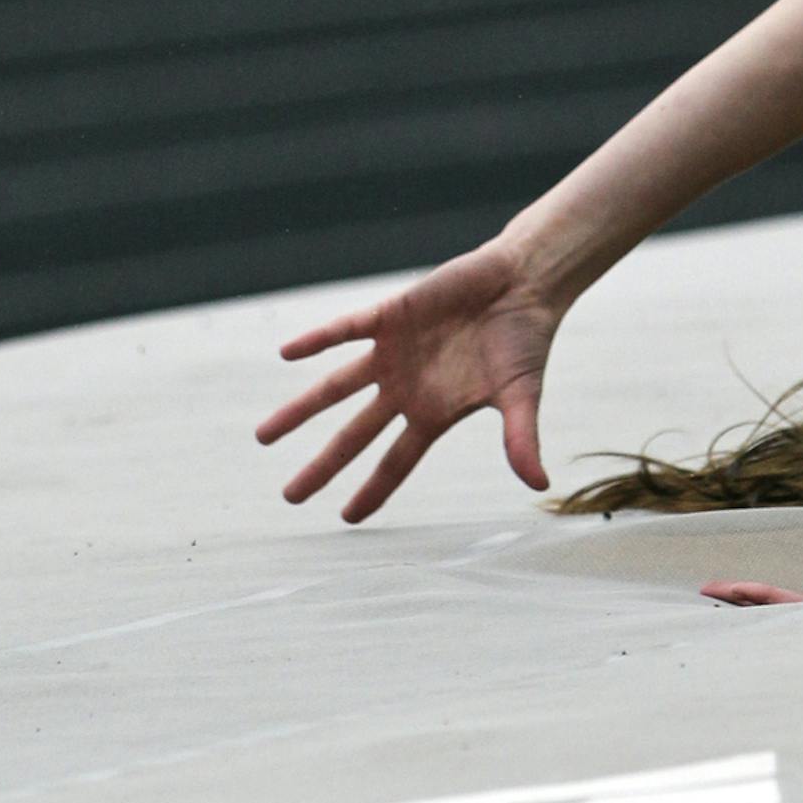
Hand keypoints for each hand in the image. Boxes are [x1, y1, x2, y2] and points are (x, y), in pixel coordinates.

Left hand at [258, 239, 561, 523]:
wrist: (523, 283)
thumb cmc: (525, 341)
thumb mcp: (522, 395)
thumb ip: (520, 438)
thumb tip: (538, 485)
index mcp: (435, 413)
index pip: (395, 462)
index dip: (371, 490)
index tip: (345, 518)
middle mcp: (406, 388)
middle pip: (353, 436)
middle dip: (322, 466)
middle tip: (289, 496)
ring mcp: (394, 353)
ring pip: (335, 387)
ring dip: (300, 409)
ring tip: (264, 436)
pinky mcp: (391, 315)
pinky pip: (345, 330)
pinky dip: (317, 341)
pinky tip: (287, 353)